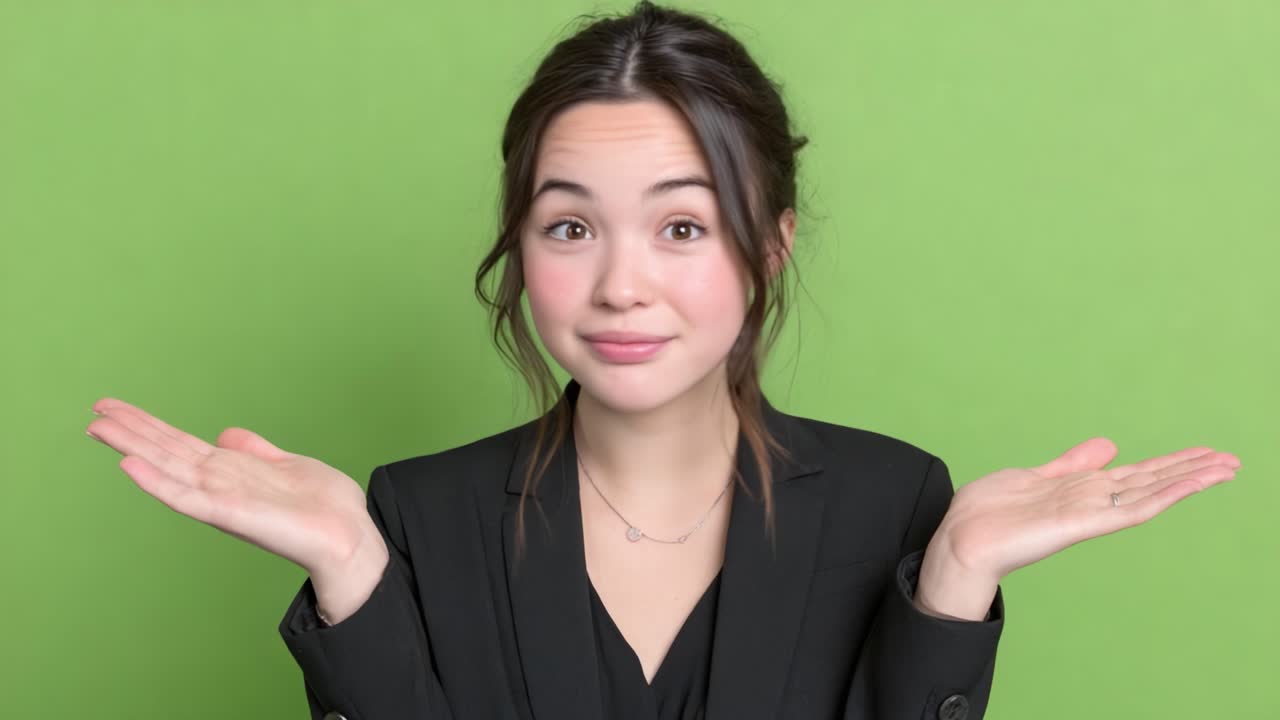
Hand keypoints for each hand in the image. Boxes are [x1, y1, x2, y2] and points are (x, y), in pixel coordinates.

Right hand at [86, 397, 383, 577]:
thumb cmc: (323, 507)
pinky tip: (129, 466)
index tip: (116, 408)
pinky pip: (187, 497)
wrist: (348, 537)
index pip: (180, 444)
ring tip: (99, 427)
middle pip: (166, 451)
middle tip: (94, 412)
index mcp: (231, 471)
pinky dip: (157, 483)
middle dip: (131, 431)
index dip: (148, 426)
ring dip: (133, 448)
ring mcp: (222, 498)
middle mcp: (220, 483)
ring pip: (168, 468)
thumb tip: (225, 434)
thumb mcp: (286, 466)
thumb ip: (254, 451)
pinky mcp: (230, 515)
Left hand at [931, 438, 1240, 581]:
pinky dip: (1159, 496)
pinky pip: (1129, 510)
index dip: (1171, 463)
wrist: (961, 540)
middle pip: (1150, 481)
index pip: (1136, 474)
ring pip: (1149, 493)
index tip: (1204, 453)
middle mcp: (1091, 502)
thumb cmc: (989, 513)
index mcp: (1081, 490)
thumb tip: (1108, 446)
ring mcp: (1088, 513)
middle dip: (1190, 470)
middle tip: (1231, 459)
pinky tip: (1186, 486)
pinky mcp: (1081, 524)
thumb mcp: (1035, 476)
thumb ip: (1072, 464)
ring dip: (1187, 480)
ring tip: (1225, 468)